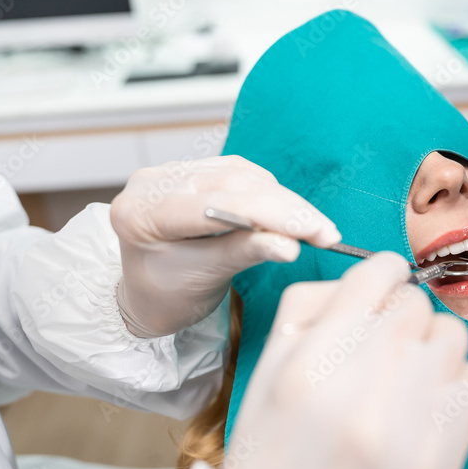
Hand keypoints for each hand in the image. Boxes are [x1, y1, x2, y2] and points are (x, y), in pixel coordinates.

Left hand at [110, 155, 339, 337]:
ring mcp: (170, 172)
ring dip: (281, 199)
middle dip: (285, 208)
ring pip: (240, 174)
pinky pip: (237, 172)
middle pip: (233, 183)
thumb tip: (289, 244)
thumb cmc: (165, 297)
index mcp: (143, 212)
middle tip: (324, 231)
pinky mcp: (191, 172)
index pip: (219, 204)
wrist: (144, 296)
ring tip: (311, 226)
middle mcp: (152, 183)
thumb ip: (245, 253)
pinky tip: (284, 213)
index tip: (316, 232)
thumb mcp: (205, 279)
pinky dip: (266, 192)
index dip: (273, 214)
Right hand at [220, 252, 467, 468]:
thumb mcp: (266, 373)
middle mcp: (366, 392)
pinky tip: (421, 404)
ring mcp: (411, 429)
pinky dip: (450, 384)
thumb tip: (369, 279)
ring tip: (403, 374)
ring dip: (428, 346)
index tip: (381, 284)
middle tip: (381, 343)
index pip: (376, 276)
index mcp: (313, 365)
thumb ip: (313, 310)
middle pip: (415, 304)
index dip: (380, 274)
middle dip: (398, 315)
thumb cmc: (270, 459)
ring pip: (451, 336)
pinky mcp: (444, 460)